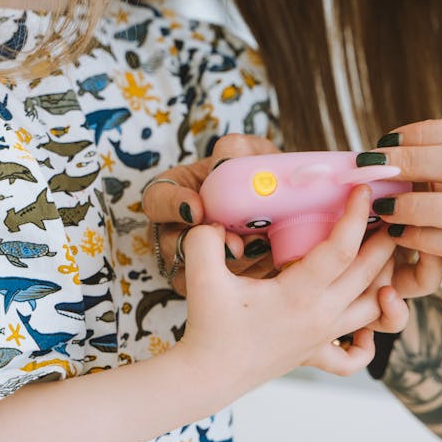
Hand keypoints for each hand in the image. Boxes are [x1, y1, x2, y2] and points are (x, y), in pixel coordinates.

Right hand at [143, 133, 278, 294]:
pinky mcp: (217, 287)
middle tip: (235, 245)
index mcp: (174, 194)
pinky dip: (249, 280)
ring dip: (231, 266)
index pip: (156, 201)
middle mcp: (176, 230)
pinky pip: (224, 291)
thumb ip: (235, 150)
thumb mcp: (248, 153)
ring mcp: (193, 262)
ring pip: (198, 271)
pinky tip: (271, 267)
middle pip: (171, 245)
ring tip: (262, 252)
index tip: (197, 209)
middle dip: (204, 247)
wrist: (285, 205)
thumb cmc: (257, 174)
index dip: (172, 206)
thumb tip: (225, 161)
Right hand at [177, 186, 400, 389]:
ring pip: (372, 311)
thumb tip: (217, 220)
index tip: (363, 191)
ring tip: (383, 256)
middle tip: (388, 215)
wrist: (207, 376)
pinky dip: (366, 343)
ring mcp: (320, 338)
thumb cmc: (208, 327)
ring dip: (385, 282)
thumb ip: (206, 239)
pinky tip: (362, 326)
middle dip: (384, 242)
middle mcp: (319, 317)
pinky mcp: (314, 355)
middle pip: (369, 276)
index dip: (356, 217)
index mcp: (298, 295)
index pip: (340, 250)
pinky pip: (352, 357)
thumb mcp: (201, 276)